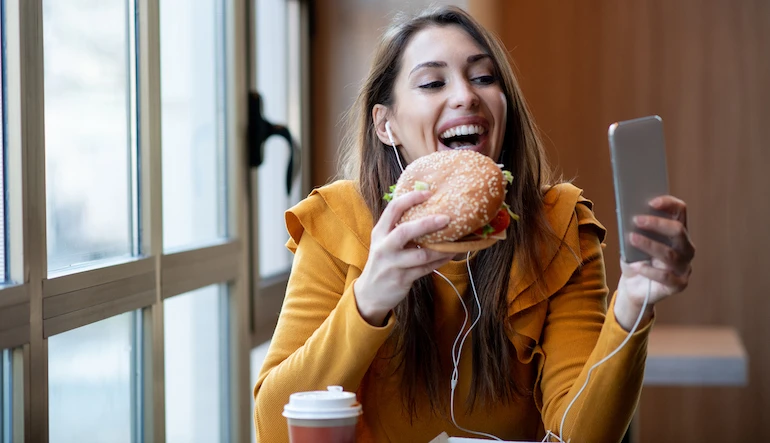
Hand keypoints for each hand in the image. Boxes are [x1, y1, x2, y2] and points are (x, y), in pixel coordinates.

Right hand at [354, 191, 454, 325]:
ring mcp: (392, 264)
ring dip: (441, 248)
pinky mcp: (402, 279)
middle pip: (405, 231)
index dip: (411, 198)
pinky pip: (426, 268)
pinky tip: (450, 255)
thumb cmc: (383, 262)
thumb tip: (427, 209)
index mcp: (380, 232)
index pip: (393, 209)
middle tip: (447, 218)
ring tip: (456, 241)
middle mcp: (384, 246)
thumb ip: (399, 228)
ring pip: (421, 254)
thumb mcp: (384, 242)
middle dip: (427, 223)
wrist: (369, 293)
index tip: (429, 192)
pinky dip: (440, 261)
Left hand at [614, 195, 695, 329]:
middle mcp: (685, 248)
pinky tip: (637, 266)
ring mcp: (684, 267)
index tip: (651, 202)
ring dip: (649, 245)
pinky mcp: (679, 284)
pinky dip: (649, 270)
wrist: (633, 287)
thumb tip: (629, 214)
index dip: (668, 204)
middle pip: (678, 231)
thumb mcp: (631, 242)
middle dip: (657, 224)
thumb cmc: (635, 259)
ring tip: (631, 239)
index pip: (680, 211)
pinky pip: (666, 277)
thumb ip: (635, 229)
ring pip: (670, 254)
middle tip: (636, 220)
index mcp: (676, 233)